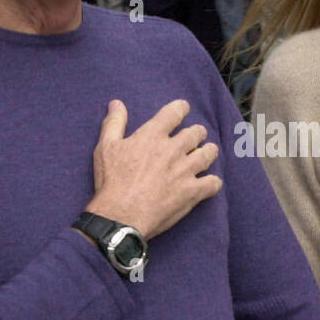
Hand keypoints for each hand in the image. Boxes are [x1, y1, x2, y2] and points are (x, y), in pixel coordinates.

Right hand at [86, 99, 221, 238]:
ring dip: (208, 152)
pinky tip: (209, 182)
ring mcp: (185, 171)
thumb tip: (117, 103)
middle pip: (196, 133)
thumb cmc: (111, 181)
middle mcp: (173, 149)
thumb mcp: (105, 148)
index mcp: (152, 135)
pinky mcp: (192, 192)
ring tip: (206, 153)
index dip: (182, 108)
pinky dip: (213, 182)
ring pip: (208, 154)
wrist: (120, 215)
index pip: (175, 112)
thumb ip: (114, 123)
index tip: (183, 109)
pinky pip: (213, 183)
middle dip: (197, 133)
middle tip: (195, 136)